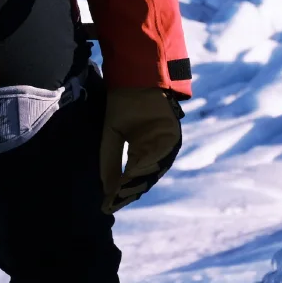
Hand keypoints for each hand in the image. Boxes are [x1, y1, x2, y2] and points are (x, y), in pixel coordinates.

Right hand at [99, 87, 183, 213]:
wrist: (135, 78)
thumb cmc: (122, 104)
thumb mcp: (111, 135)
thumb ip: (111, 162)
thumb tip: (108, 190)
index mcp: (142, 150)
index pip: (133, 177)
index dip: (121, 191)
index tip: (108, 204)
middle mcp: (156, 150)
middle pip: (145, 177)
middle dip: (130, 189)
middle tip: (116, 200)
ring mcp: (167, 144)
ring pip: (155, 169)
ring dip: (140, 180)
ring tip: (125, 191)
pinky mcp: (173, 135)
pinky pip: (164, 155)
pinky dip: (151, 165)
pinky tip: (136, 173)